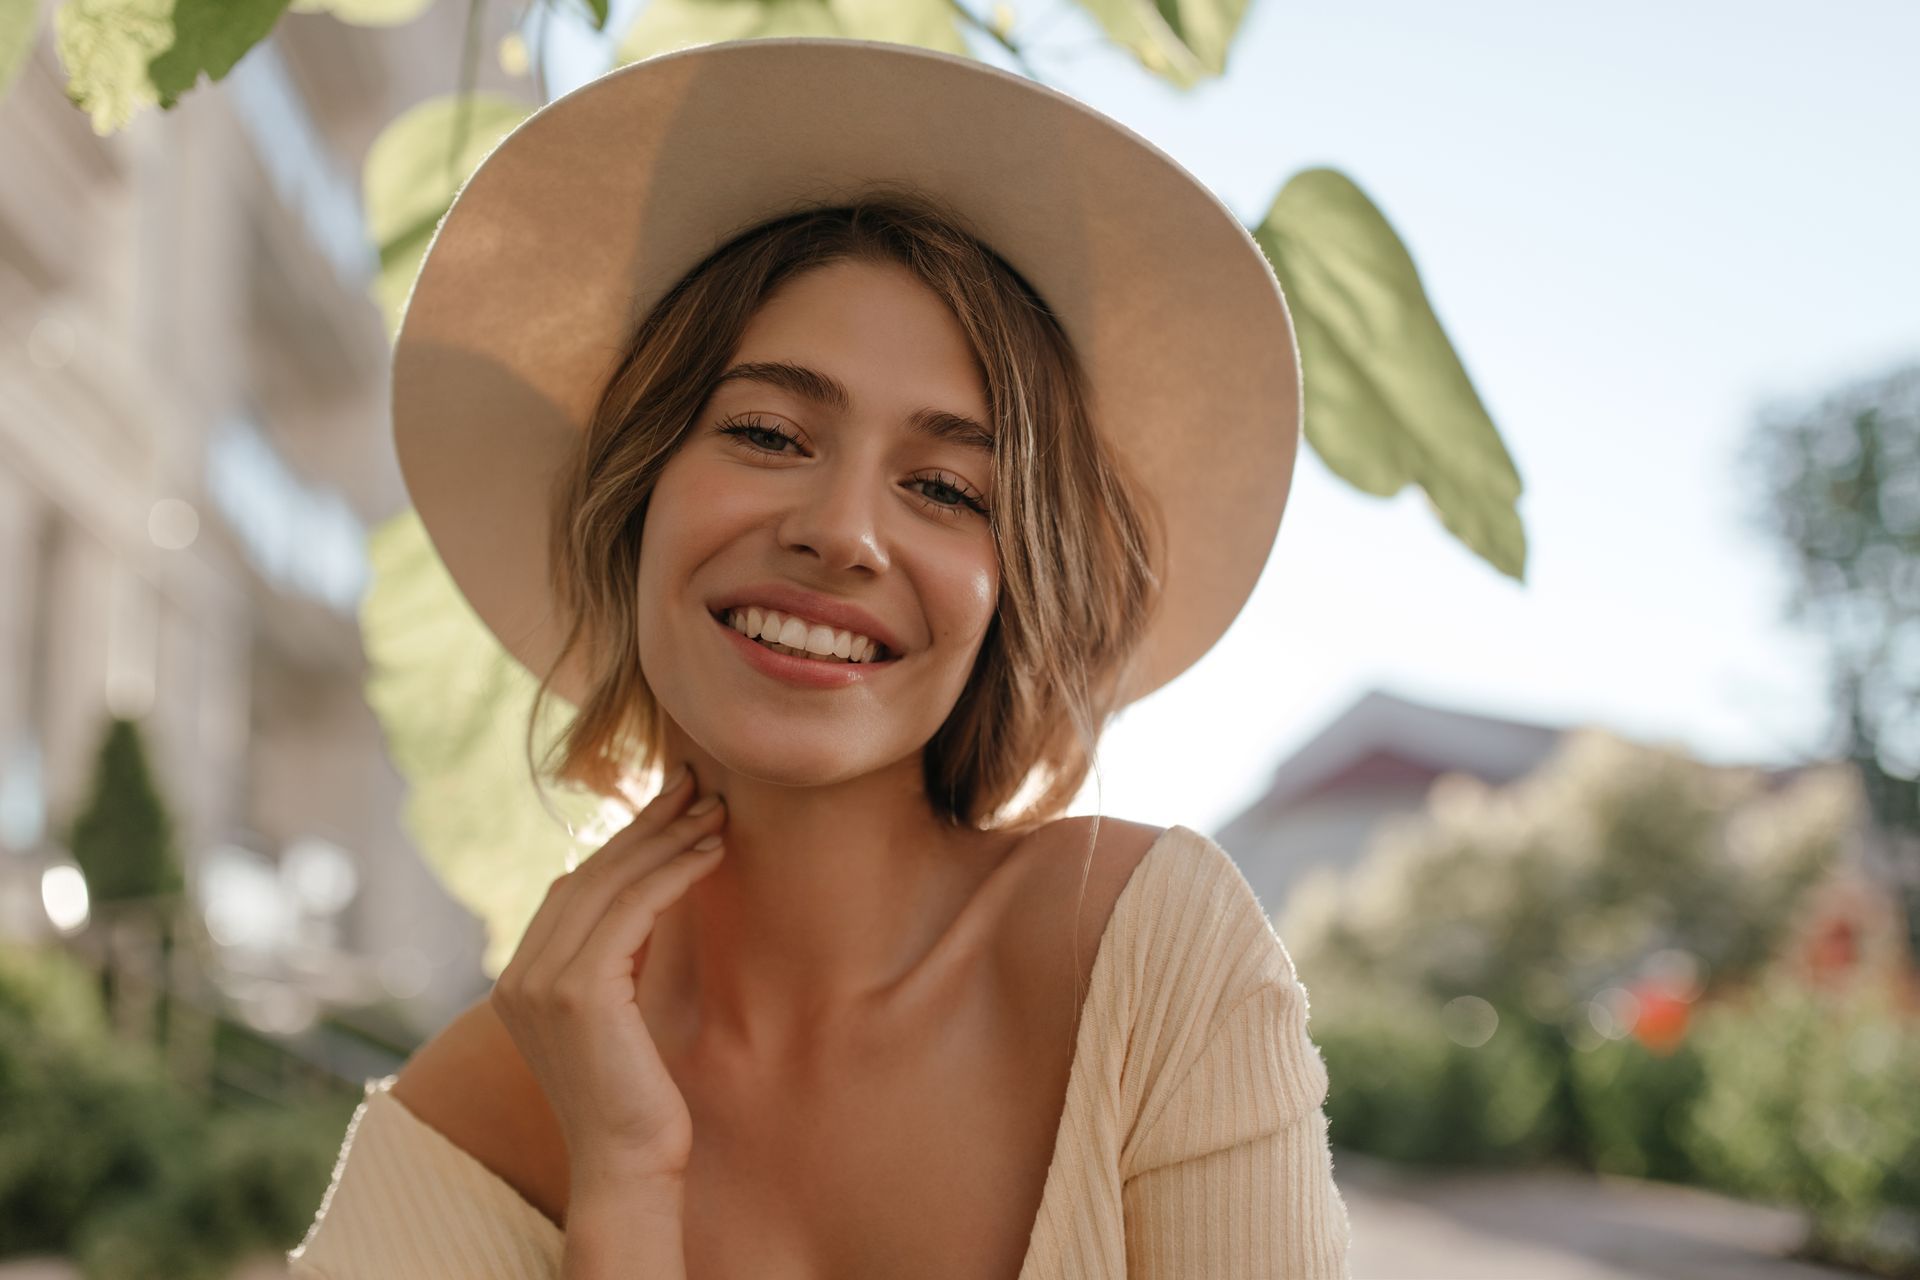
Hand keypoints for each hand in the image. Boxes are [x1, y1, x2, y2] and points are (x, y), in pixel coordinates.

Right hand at [490, 765, 726, 1184]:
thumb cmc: (637, 1097)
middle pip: (590, 873)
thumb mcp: (616, 1015)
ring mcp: (540, 982)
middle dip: (648, 824)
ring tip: (717, 810)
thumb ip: (611, 959)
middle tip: (697, 784)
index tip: (672, 807)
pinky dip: (675, 873)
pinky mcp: (577, 991)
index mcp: (520, 979)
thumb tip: (642, 893)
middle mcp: (519, 975)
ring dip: (669, 838)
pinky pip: (633, 909)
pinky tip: (713, 853)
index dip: (625, 842)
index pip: (573, 887)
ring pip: (611, 883)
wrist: (629, 1166)